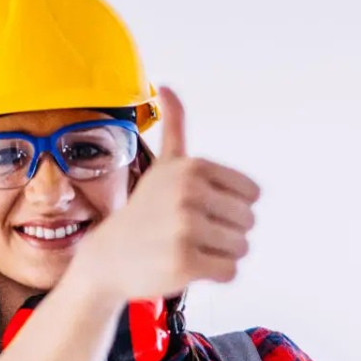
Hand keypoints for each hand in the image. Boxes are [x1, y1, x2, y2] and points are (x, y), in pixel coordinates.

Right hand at [72, 86, 260, 301]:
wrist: (108, 257)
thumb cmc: (145, 211)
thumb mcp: (163, 166)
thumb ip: (174, 128)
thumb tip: (166, 86)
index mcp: (194, 167)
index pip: (252, 194)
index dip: (231, 207)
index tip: (201, 209)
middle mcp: (190, 193)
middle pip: (249, 222)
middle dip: (226, 232)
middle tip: (192, 233)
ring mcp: (187, 228)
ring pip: (241, 248)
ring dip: (220, 253)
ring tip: (188, 247)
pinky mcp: (185, 262)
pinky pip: (230, 271)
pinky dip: (215, 274)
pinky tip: (189, 265)